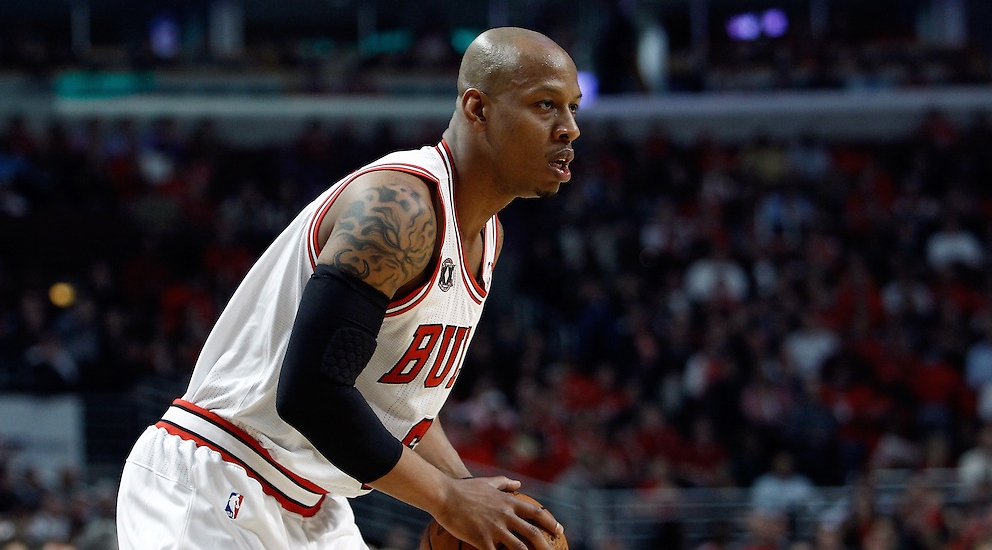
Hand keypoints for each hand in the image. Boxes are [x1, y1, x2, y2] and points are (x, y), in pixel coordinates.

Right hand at [432, 477, 562, 549]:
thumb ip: (504, 482)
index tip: (559, 529)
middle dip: (546, 545)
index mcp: (509, 502)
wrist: (445, 495)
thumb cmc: (465, 489)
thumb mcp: (488, 482)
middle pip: (533, 533)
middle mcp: (506, 515)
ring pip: (519, 548)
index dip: (551, 522)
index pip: (537, 512)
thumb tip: (518, 484)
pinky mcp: (482, 540)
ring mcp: (495, 528)